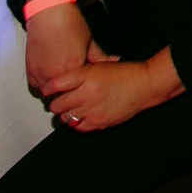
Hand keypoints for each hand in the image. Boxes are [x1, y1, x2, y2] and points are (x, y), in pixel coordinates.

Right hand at [24, 0, 92, 94]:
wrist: (49, 14)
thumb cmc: (70, 25)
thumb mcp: (89, 41)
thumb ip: (100, 56)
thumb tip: (115, 61)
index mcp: (74, 70)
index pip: (81, 90)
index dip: (84, 87)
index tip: (86, 84)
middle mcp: (56, 76)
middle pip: (64, 96)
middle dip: (70, 94)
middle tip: (73, 86)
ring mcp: (41, 75)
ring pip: (49, 95)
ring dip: (55, 92)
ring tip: (62, 83)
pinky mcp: (30, 72)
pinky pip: (36, 88)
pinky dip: (43, 85)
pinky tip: (50, 76)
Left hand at [45, 54, 182, 132]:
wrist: (145, 85)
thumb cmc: (124, 73)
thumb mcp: (100, 65)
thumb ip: (80, 74)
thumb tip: (61, 83)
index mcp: (87, 75)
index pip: (56, 84)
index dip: (48, 88)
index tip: (46, 90)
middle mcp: (87, 93)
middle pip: (57, 104)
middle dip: (55, 103)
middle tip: (57, 101)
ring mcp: (92, 109)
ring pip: (65, 118)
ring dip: (65, 114)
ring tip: (69, 109)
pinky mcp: (99, 122)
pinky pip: (78, 127)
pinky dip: (76, 123)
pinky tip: (80, 116)